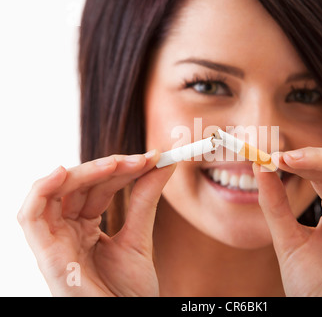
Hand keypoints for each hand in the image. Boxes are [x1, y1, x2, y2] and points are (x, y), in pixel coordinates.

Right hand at [17, 151, 175, 295]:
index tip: (153, 158)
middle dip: (109, 168)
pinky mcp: (47, 256)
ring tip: (115, 163)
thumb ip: (146, 199)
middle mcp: (66, 232)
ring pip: (55, 193)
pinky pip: (29, 216)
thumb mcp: (139, 237)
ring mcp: (55, 243)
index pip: (98, 188)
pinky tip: (63, 171)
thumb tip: (163, 162)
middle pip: (78, 186)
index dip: (122, 169)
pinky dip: (41, 190)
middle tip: (141, 160)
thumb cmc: (128, 291)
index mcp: (85, 228)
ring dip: (84, 173)